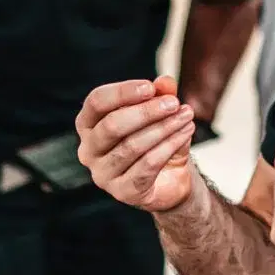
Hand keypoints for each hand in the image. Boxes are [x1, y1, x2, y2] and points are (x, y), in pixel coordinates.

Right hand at [76, 75, 199, 211]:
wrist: (170, 179)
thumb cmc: (156, 140)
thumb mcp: (160, 113)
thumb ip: (160, 95)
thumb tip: (165, 82)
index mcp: (88, 125)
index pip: (96, 102)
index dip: (123, 92)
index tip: (151, 87)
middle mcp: (88, 151)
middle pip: (112, 125)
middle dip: (146, 111)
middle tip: (174, 103)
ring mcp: (103, 174)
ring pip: (131, 146)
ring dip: (163, 128)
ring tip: (186, 116)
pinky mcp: (123, 192)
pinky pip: (147, 165)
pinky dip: (169, 146)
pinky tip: (185, 133)